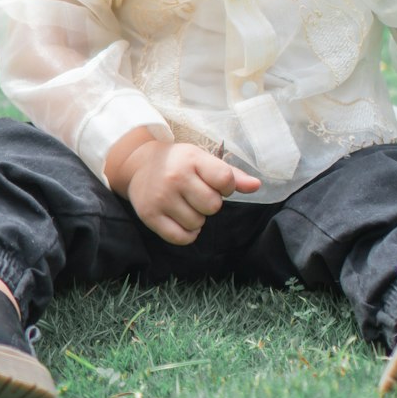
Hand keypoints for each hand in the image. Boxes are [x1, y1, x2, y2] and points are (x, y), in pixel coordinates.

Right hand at [107, 133, 260, 244]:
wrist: (139, 165)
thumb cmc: (179, 163)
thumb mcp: (203, 160)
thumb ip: (231, 175)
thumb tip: (257, 186)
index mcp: (192, 159)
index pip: (225, 180)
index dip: (227, 187)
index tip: (217, 183)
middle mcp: (176, 178)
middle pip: (213, 206)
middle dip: (210, 204)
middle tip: (197, 194)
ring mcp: (161, 198)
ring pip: (197, 224)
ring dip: (197, 218)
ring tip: (185, 204)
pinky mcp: (150, 216)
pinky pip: (181, 238)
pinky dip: (187, 234)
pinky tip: (181, 220)